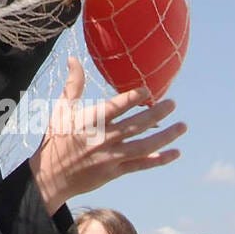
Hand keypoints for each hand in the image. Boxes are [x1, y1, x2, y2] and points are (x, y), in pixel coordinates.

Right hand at [27, 56, 184, 213]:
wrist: (52, 175)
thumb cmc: (57, 137)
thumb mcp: (62, 110)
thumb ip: (73, 85)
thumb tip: (73, 59)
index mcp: (88, 122)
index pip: (114, 107)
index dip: (131, 98)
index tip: (147, 90)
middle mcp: (102, 139)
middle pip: (135, 125)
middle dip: (157, 114)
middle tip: (172, 104)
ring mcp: (110, 157)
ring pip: (144, 145)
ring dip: (166, 136)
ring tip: (182, 126)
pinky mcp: (115, 171)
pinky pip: (142, 165)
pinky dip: (160, 159)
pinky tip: (175, 152)